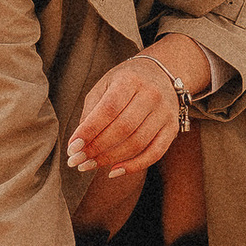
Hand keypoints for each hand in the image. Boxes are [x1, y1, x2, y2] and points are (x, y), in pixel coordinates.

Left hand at [67, 48, 204, 174]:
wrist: (160, 73)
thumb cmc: (125, 82)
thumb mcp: (104, 86)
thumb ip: (91, 112)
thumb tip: (77, 145)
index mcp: (130, 80)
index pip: (108, 109)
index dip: (89, 130)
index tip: (72, 147)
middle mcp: (151, 95)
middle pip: (123, 128)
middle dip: (97, 148)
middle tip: (77, 160)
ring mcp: (165, 113)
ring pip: (137, 143)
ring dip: (110, 159)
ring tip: (89, 165)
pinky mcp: (172, 129)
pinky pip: (154, 153)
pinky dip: (134, 166)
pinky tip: (114, 171)